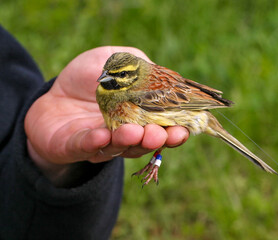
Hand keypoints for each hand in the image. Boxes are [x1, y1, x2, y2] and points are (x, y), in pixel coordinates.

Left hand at [25, 47, 188, 185]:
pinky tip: (102, 136)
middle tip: (162, 134)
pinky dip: (95, 143)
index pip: (163, 126)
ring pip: (119, 147)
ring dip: (129, 141)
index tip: (186, 128)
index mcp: (139, 116)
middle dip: (156, 139)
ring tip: (136, 132)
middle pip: (145, 141)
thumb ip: (137, 63)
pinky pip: (85, 146)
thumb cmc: (87, 77)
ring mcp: (101, 143)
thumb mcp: (114, 60)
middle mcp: (125, 133)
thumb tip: (156, 71)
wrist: (52, 94)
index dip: (176, 129)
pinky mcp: (74, 146)